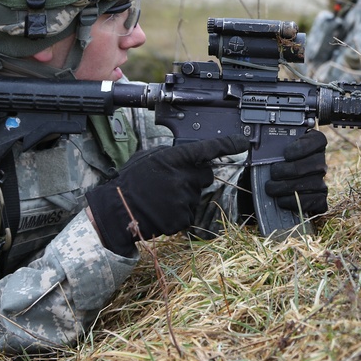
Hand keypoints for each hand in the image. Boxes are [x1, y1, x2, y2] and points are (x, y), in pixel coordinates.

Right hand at [86, 135, 248, 255]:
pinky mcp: (183, 218)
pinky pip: (190, 212)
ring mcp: (185, 199)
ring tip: (162, 197)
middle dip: (195, 176)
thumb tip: (191, 156)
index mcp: (174, 159)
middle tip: (173, 181)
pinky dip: (180, 212)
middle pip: (206, 174)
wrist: (117, 211)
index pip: (208, 149)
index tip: (243, 142)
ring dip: (185, 195)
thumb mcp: (150, 158)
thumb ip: (174, 156)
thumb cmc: (131, 181)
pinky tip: (163, 209)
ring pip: (196, 194)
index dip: (228, 144)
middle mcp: (183, 178)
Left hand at [264, 130, 328, 215]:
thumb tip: (252, 143)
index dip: (304, 146)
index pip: (318, 140)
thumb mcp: (270, 150)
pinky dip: (294, 202)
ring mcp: (322, 182)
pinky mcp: (320, 199)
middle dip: (290, 170)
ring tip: (271, 188)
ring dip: (288, 187)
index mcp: (312, 144)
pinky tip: (281, 200)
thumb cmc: (271, 164)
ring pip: (312, 184)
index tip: (286, 154)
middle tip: (274, 173)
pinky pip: (313, 201)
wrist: (271, 185)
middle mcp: (320, 162)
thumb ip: (270, 144)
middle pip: (314, 164)